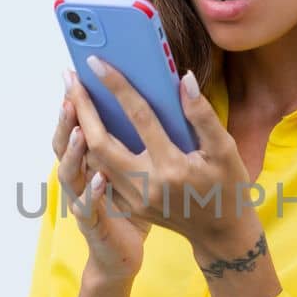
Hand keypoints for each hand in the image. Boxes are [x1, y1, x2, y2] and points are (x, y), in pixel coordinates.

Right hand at [54, 70, 150, 281]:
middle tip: (71, 92)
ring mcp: (81, 201)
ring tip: (81, 130)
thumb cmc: (130, 209)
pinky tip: (101, 179)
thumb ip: (134, 140)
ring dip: (73, 152)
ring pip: (69, 173)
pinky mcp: (91, 226)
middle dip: (66, 119)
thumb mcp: (134, 169)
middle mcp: (80, 177)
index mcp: (91, 161)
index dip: (74, 103)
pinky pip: (86, 208)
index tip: (76, 75)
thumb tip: (145, 101)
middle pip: (65, 144)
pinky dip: (91, 193)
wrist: (123, 256)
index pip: (78, 127)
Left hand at [64, 55, 259, 253]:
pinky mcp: (128, 206)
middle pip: (100, 142)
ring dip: (79, 127)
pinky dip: (88, 149)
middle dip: (81, 107)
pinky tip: (84, 126)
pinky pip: (100, 174)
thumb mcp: (225, 150)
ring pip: (94, 159)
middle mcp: (147, 185)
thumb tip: (183, 79)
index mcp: (172, 167)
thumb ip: (202, 115)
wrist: (220, 233)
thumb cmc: (227, 186)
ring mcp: (134, 199)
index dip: (117, 86)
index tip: (97, 62)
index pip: (139, 117)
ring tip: (72, 96)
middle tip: (70, 77)